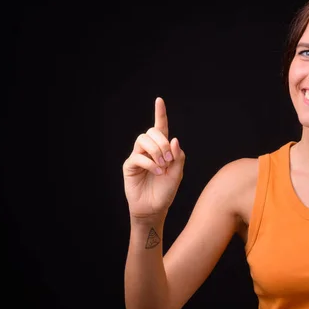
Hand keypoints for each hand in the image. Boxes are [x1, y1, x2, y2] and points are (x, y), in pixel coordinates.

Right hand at [123, 97, 184, 219]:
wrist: (155, 208)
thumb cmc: (166, 191)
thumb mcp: (177, 173)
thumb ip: (178, 156)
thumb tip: (174, 139)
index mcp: (162, 149)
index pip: (160, 127)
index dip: (159, 113)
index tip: (159, 100)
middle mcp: (149, 150)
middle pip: (152, 132)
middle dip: (162, 143)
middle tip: (169, 159)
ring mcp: (138, 156)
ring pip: (143, 140)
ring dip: (155, 150)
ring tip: (162, 165)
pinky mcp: (130, 165)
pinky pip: (138, 156)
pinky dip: (149, 163)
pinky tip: (157, 171)